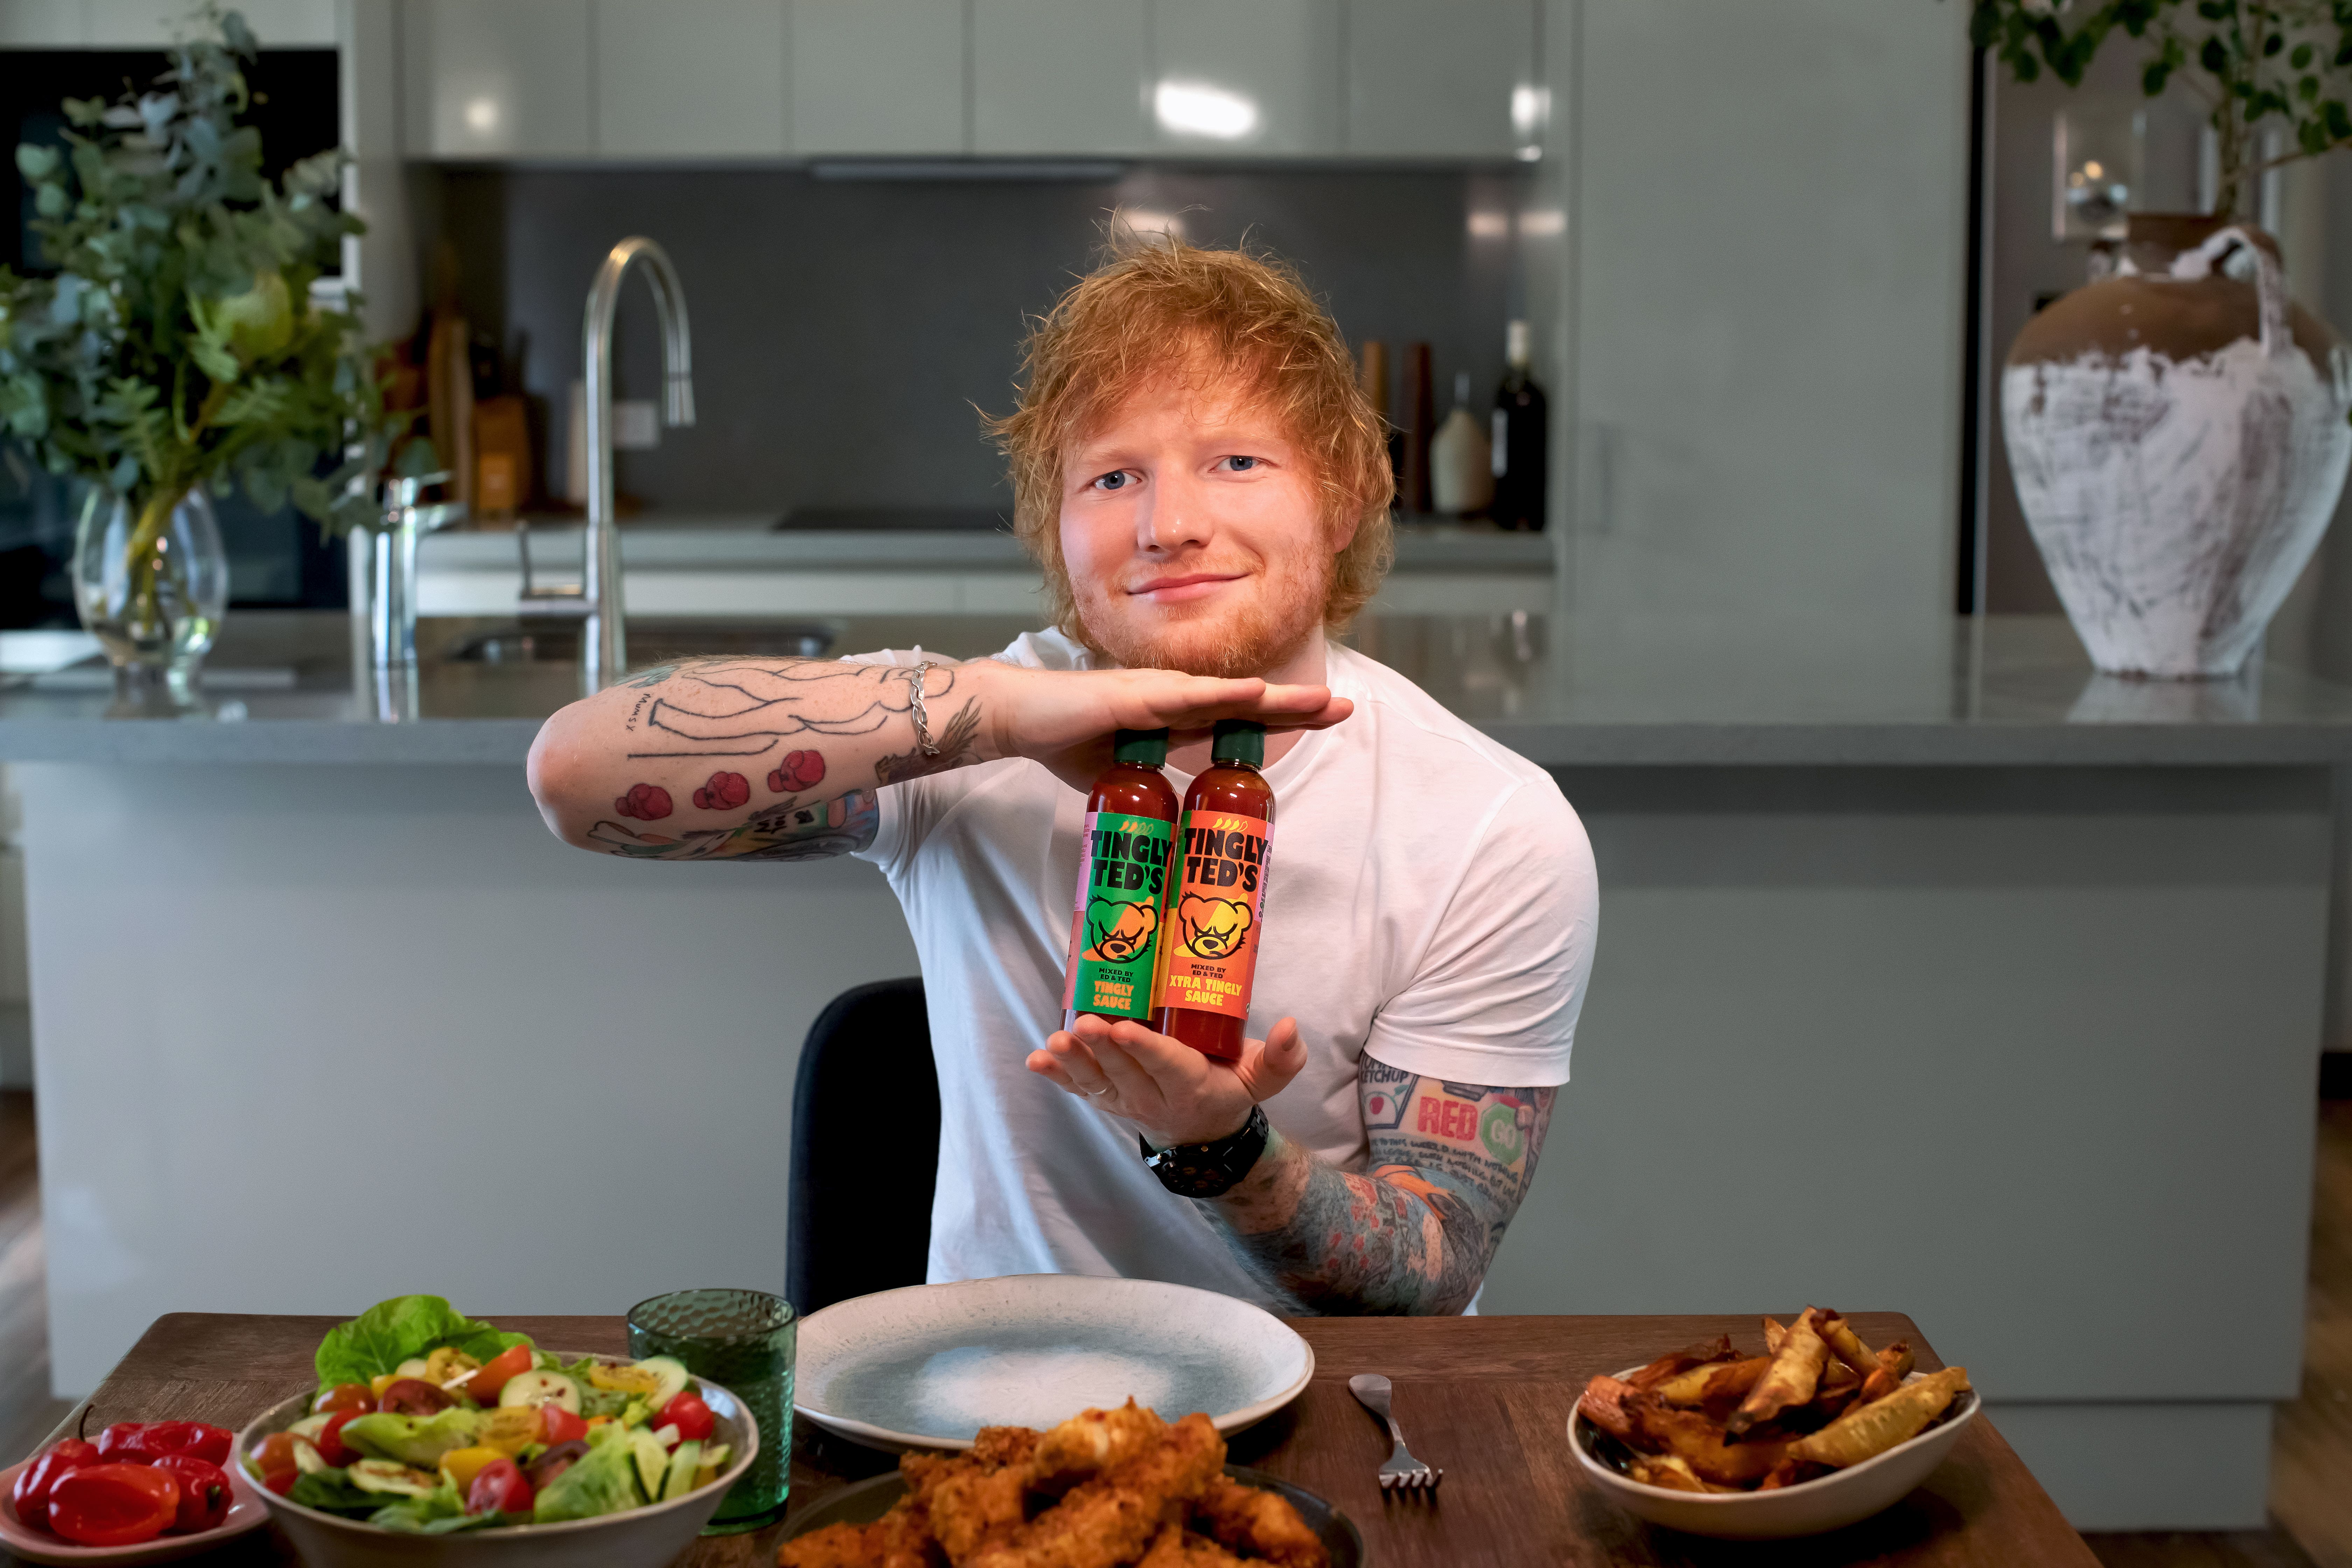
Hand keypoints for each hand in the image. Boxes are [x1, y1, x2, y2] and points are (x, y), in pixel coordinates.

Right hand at [974, 662, 1350, 792]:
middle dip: (1297, 705)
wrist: (1018, 719)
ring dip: (1276, 697)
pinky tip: (1257, 692)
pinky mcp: (1136, 697)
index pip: (1240, 716)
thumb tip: (1169, 814)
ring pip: (1229, 695)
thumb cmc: (1064, 740)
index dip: (1282, 716)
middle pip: (1248, 702)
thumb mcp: (1121, 772)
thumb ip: (1152, 783)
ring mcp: (1158, 693)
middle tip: (1344, 707)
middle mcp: (1175, 697)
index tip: (1323, 719)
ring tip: (1319, 699)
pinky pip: (1187, 696)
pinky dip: (1224, 694)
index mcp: (1175, 714)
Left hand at [1026, 1014, 1307, 1147]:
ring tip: (1056, 1042)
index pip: (1166, 1065)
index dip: (1144, 1048)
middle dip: (1103, 1047)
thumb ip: (1281, 1058)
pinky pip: (1077, 1089)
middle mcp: (1151, 1095)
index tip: (1124, 1028)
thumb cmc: (1228, 1090)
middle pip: (1125, 1070)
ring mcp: (1123, 1099)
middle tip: (1086, 1023)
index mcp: (1190, 1085)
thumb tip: (1290, 1026)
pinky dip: (1055, 1076)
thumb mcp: (1262, 1079)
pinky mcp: (1104, 1098)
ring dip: (1073, 1062)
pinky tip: (1035, 1061)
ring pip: (1096, 1080)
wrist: (1201, 1133)